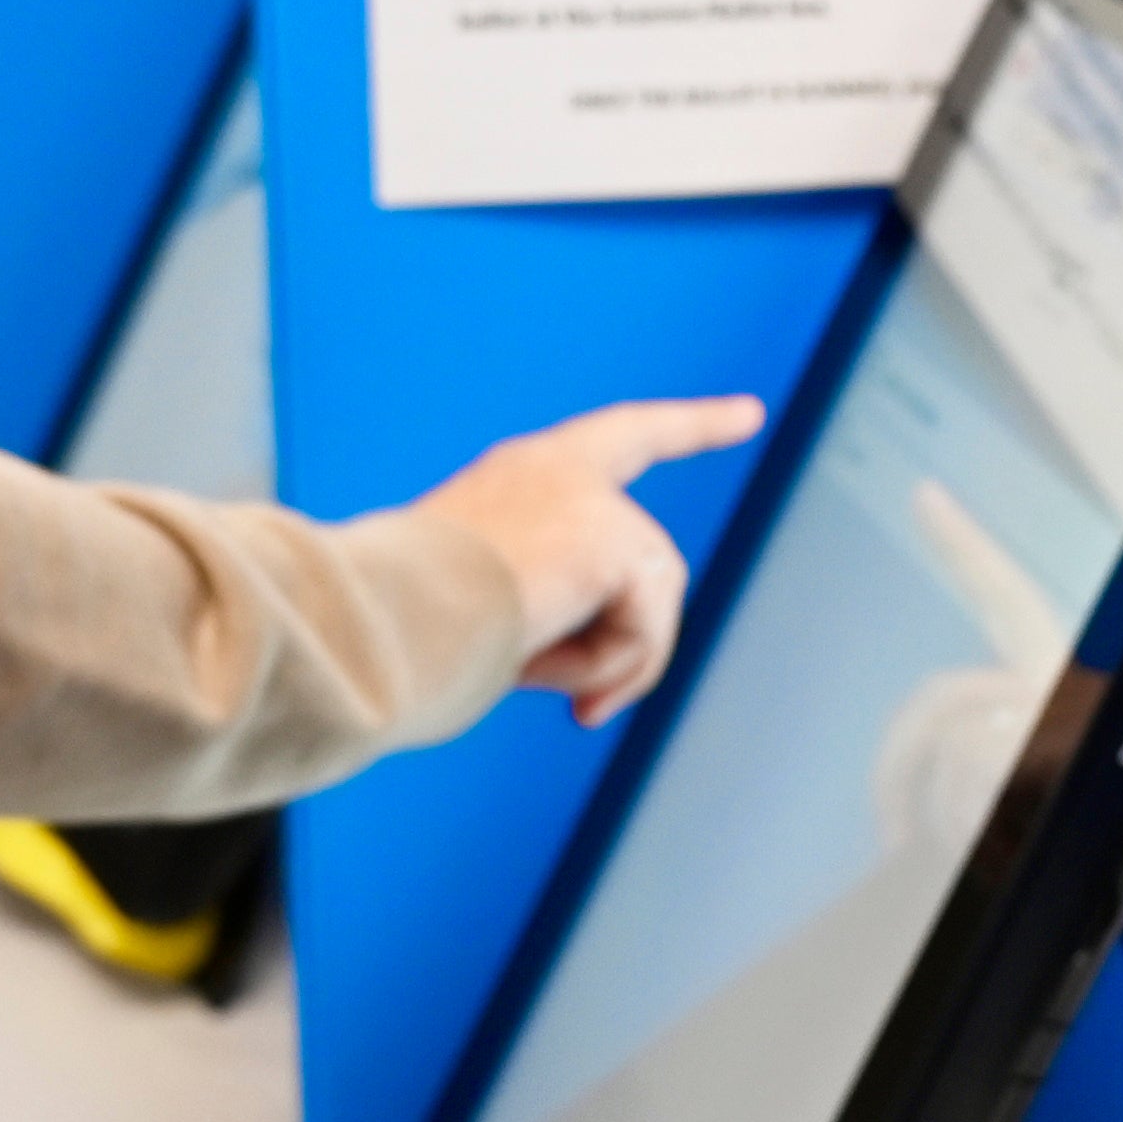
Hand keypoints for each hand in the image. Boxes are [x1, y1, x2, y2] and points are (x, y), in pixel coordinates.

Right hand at [412, 397, 765, 724]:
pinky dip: (606, 668)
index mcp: (521, 475)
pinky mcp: (611, 540)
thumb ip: (549, 618)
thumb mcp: (481, 610)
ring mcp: (590, 499)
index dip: (691, 426)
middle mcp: (560, 468)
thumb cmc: (396, 628)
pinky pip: (645, 630)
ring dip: (602, 661)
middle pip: (650, 571)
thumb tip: (600, 693)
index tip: (751, 414)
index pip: (625, 438)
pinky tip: (546, 672)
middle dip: (632, 648)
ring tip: (531, 674)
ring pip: (650, 606)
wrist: (371, 619)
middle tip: (579, 706)